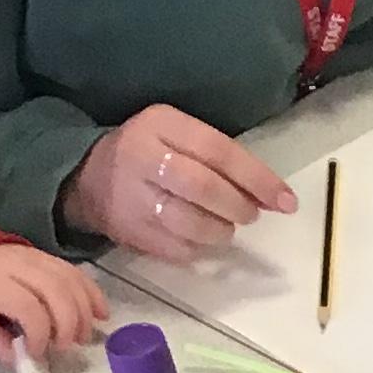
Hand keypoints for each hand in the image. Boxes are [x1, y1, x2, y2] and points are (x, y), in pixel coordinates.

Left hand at [0, 241, 109, 368]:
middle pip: (56, 291)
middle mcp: (17, 265)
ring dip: (84, 313)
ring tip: (82, 337)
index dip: (39, 334)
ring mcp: (36, 257)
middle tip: (65, 347)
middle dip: (67, 325)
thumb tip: (28, 362)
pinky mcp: (50, 257)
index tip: (37, 352)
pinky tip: (101, 314)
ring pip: (71, 281)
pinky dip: (93, 294)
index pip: (27, 307)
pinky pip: (78, 273)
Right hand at [63, 104, 296, 260]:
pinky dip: (198, 249)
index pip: (218, 151)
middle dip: (238, 206)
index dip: (257, 179)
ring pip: (190, 222)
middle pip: (204, 187)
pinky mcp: (129, 231)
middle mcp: (142, 156)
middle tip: (250, 215)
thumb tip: (273, 195)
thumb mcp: (179, 136)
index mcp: (161, 123)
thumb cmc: (151, 154)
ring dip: (220, 230)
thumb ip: (222, 159)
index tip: (285, 201)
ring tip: (226, 227)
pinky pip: (177, 248)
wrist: (87, 177)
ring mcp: (132, 196)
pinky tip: (199, 239)